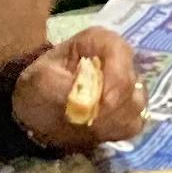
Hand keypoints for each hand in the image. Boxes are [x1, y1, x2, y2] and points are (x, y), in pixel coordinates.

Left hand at [14, 29, 142, 148]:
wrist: (35, 110)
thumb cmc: (38, 86)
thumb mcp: (41, 80)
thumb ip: (66, 88)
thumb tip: (89, 103)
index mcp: (98, 41)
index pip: (120, 53)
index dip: (116, 78)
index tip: (101, 103)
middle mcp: (118, 59)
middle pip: (130, 82)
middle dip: (112, 105)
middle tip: (90, 119)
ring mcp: (126, 84)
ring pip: (136, 103)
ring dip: (115, 119)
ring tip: (90, 124)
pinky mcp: (127, 108)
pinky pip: (134, 121)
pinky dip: (119, 129)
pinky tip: (99, 131)